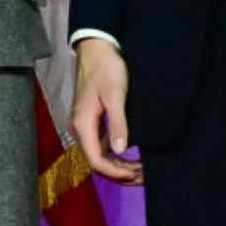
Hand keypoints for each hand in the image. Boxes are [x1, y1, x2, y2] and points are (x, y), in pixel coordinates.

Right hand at [71, 38, 142, 184]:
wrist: (96, 49)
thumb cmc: (106, 70)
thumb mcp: (115, 96)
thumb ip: (118, 123)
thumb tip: (121, 150)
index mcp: (83, 125)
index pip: (96, 161)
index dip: (116, 173)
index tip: (138, 173)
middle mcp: (81, 129)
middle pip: (97, 162)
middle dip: (119, 174)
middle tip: (144, 176)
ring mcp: (86, 125)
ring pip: (100, 155)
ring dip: (118, 166)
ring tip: (140, 169)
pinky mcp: (93, 120)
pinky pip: (102, 146)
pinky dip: (116, 155)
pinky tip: (131, 155)